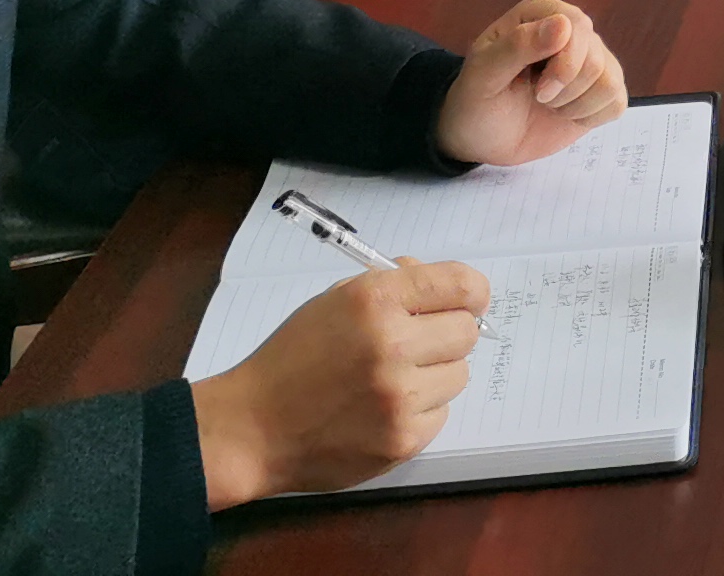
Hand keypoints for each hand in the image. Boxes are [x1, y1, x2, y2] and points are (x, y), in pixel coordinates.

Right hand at [190, 255, 485, 507]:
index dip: (470, 291)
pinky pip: (441, 414)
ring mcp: (400, 397)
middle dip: (448, 332)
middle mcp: (393, 345)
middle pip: (467, 331)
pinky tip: (384, 410)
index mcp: (376, 300)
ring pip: (459, 374)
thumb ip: (392, 285)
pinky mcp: (403, 441)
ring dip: (435, 374)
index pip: (461, 284)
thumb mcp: (335, 301)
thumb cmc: (293, 357)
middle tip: (419, 343)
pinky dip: (421, 410)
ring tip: (393, 380)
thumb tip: (439, 283)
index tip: (466, 301)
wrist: (253, 428)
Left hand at [435, 0, 629, 166]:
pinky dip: (591, 117)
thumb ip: (517, 46)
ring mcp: (591, 58)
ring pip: (609, 81)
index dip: (564, 65)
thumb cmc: (477, 99)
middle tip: (538, 99)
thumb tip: (563, 25)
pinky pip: (617, 101)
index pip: (578, 28)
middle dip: (565, 91)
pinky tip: (566, 114)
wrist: (480, 137)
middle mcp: (573, 28)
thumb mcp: (484, 75)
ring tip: (549, 105)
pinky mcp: (602, 88)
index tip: (537, 90)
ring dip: (575, 106)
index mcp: (542, 12)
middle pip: (594, 59)